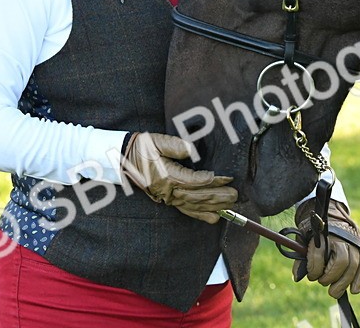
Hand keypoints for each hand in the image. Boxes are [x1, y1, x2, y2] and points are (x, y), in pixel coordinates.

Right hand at [121, 132, 237, 222]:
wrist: (124, 158)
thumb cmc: (142, 147)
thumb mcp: (157, 141)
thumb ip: (175, 146)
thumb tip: (192, 150)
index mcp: (167, 176)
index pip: (194, 181)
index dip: (212, 181)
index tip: (227, 178)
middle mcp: (168, 191)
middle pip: (197, 197)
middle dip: (218, 196)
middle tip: (235, 195)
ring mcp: (168, 197)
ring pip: (194, 206)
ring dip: (214, 207)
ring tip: (231, 206)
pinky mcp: (168, 199)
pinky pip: (186, 210)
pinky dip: (201, 215)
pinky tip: (214, 218)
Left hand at [292, 198, 359, 298]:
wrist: (331, 215)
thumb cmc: (315, 231)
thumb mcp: (304, 238)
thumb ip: (301, 257)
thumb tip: (297, 277)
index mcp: (323, 233)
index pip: (319, 255)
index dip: (314, 269)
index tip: (312, 276)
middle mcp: (340, 237)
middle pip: (340, 261)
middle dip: (331, 277)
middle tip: (323, 282)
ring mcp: (354, 242)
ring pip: (353, 265)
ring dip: (344, 283)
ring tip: (334, 292)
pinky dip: (359, 279)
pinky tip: (353, 289)